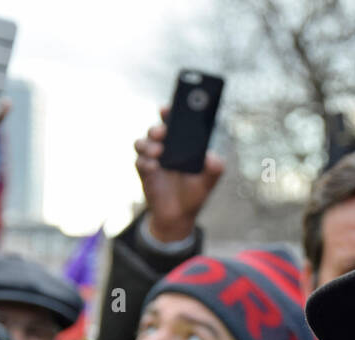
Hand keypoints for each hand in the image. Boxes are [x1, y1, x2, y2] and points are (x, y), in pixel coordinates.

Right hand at [134, 106, 224, 242]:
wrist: (180, 216)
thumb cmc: (195, 192)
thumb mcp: (210, 181)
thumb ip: (215, 168)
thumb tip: (212, 158)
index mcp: (180, 143)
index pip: (173, 122)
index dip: (168, 112)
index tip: (167, 109)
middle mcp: (164, 147)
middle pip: (154, 130)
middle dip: (157, 129)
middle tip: (162, 133)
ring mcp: (152, 159)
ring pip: (141, 143)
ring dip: (147, 144)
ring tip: (158, 152)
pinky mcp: (145, 173)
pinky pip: (139, 162)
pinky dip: (145, 163)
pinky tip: (154, 167)